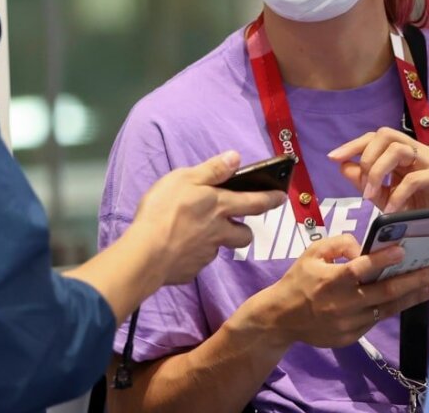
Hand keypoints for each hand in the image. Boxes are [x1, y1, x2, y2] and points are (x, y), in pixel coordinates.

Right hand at [132, 151, 286, 285]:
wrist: (146, 253)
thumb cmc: (164, 211)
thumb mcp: (185, 179)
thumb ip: (212, 170)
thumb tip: (236, 157)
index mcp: (220, 206)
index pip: (255, 202)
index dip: (271, 199)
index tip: (282, 198)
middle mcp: (219, 232)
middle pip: (244, 235)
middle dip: (245, 230)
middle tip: (235, 225)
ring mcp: (205, 254)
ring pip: (219, 249)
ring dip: (216, 242)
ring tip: (197, 235)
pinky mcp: (190, 271)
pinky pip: (195, 262)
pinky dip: (190, 256)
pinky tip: (176, 249)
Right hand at [236, 234, 428, 349]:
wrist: (282, 319)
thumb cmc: (299, 280)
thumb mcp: (312, 253)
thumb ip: (339, 244)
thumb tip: (365, 249)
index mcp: (331, 281)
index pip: (360, 269)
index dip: (382, 260)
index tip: (403, 250)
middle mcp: (343, 304)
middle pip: (385, 292)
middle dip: (415, 280)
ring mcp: (349, 323)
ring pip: (388, 308)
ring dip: (414, 296)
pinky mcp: (352, 336)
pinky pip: (378, 319)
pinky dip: (396, 307)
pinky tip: (412, 297)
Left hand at [328, 127, 428, 213]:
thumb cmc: (416, 209)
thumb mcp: (383, 196)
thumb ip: (364, 181)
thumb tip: (343, 165)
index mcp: (402, 152)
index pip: (375, 137)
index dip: (353, 145)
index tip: (333, 158)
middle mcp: (416, 151)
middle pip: (386, 134)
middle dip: (367, 157)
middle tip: (362, 187)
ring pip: (398, 150)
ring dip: (377, 173)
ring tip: (371, 197)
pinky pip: (414, 179)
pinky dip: (397, 195)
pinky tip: (390, 209)